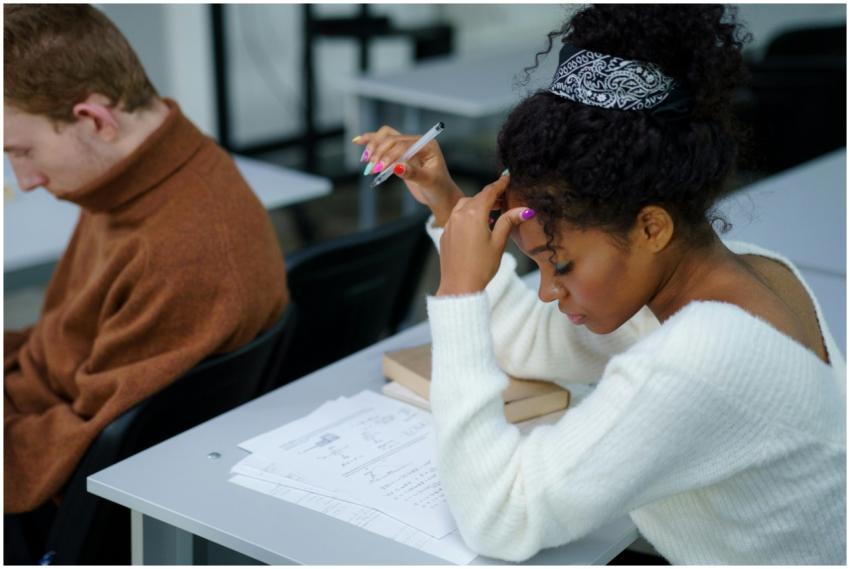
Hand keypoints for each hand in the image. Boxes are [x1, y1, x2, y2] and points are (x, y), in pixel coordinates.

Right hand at [352, 125, 462, 225]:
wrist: (439, 196)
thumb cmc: (438, 189)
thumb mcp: (427, 182)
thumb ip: (413, 173)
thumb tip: (397, 167)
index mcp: (427, 145)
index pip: (403, 144)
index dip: (389, 155)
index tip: (379, 168)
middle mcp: (416, 142)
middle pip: (391, 139)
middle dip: (379, 152)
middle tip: (371, 169)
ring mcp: (407, 146)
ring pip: (385, 137)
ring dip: (373, 146)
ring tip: (366, 161)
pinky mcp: (399, 153)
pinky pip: (384, 143)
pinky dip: (371, 142)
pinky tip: (357, 141)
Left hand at [436, 174, 534, 295]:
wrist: (458, 286)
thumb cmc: (481, 267)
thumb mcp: (499, 242)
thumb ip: (508, 221)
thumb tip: (525, 210)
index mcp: (473, 214)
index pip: (489, 192)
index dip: (500, 184)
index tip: (508, 176)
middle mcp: (459, 215)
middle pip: (477, 197)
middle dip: (491, 196)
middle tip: (505, 199)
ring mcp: (450, 224)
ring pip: (465, 205)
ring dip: (479, 205)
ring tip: (493, 213)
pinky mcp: (445, 233)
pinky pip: (457, 216)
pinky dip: (468, 214)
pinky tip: (478, 226)